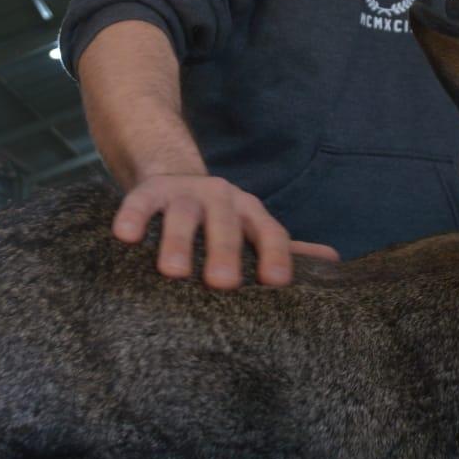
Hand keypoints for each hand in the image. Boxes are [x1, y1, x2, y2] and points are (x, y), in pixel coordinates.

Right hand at [112, 175, 338, 288]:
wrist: (171, 175)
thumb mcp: (251, 229)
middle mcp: (221, 198)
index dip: (275, 255)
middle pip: (225, 223)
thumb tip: (335, 262)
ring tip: (172, 272)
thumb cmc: (219, 219)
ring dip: (179, 241)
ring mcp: (184, 193)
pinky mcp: (149, 190)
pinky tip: (124, 236)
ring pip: (182, 215)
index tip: (277, 282)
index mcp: (251, 212)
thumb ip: (285, 249)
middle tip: (223, 284)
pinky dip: (132, 216)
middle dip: (225, 251)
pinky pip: (139, 201)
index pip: (269, 232)